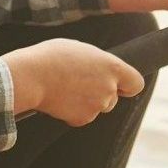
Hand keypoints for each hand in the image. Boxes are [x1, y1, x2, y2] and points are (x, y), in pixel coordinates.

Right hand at [2, 38, 145, 125]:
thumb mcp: (80, 49)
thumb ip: (97, 62)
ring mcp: (97, 105)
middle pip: (113, 97)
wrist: (31, 76)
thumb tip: (100, 69)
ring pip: (97, 107)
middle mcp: (109, 88)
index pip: (136, 83)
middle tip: (80, 83)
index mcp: (112, 67)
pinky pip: (82, 116)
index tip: (121, 85)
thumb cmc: (52, 57)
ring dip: (86, 102)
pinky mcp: (83, 119)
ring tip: (66, 88)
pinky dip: (73, 111)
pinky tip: (60, 98)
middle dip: (100, 93)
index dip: (128, 85)